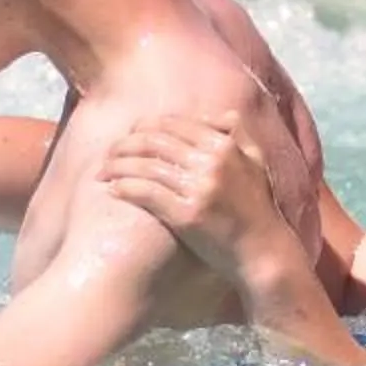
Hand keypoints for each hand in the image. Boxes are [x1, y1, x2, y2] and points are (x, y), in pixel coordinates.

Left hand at [102, 111, 292, 280]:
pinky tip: (113, 189)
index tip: (129, 134)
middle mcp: (212, 162)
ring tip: (102, 172)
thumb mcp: (257, 162)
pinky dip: (125, 187)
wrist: (263, 252)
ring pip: (145, 165)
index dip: (144, 127)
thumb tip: (219, 114)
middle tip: (108, 152)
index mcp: (225, 145)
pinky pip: (146, 193)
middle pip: (154, 141)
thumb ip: (239, 134)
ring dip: (117, 166)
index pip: (173, 124)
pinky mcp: (186, 215)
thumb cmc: (257, 208)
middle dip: (124, 144)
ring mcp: (199, 188)